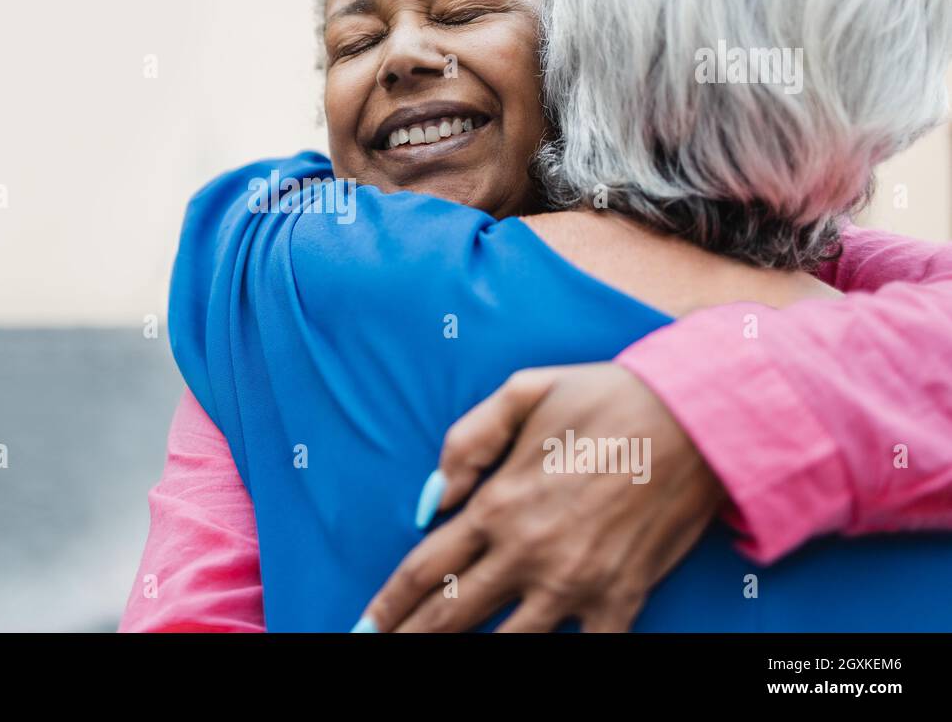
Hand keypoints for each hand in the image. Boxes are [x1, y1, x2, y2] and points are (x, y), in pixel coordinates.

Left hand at [358, 363, 724, 631]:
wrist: (695, 418)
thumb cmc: (605, 398)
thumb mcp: (522, 392)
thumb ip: (467, 441)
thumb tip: (433, 496)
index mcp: (499, 503)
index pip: (426, 567)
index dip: (389, 603)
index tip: (365, 624)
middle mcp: (529, 551)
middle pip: (452, 614)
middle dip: (411, 637)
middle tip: (377, 650)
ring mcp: (576, 582)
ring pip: (508, 645)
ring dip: (467, 658)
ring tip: (434, 668)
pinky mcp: (622, 597)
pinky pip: (587, 650)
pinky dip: (559, 661)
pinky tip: (533, 663)